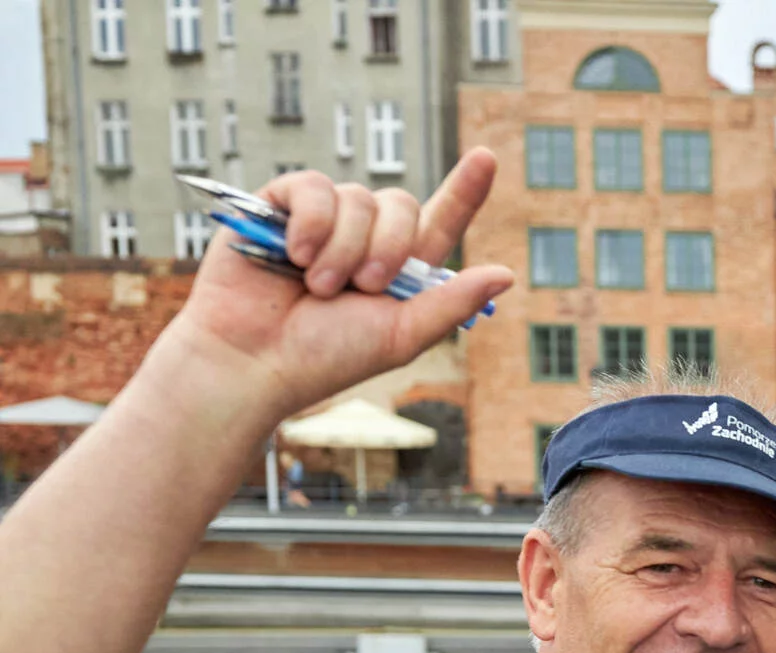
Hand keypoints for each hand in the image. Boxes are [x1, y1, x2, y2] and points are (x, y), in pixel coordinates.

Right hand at [161, 149, 513, 422]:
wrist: (255, 358)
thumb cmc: (326, 356)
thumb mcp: (401, 335)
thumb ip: (451, 302)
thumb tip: (507, 273)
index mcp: (399, 269)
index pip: (439, 219)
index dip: (464, 190)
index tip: (486, 158)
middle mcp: (363, 238)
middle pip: (401, 203)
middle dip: (389, 247)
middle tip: (364, 287)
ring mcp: (322, 219)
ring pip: (358, 197)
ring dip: (345, 246)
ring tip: (318, 285)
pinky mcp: (279, 205)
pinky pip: (313, 186)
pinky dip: (312, 223)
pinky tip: (294, 255)